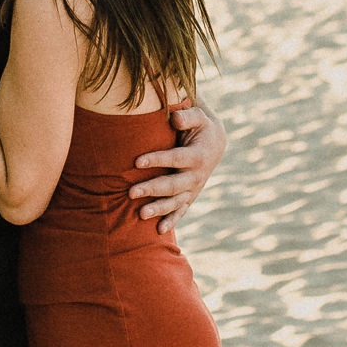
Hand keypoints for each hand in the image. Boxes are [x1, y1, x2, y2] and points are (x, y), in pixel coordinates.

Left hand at [132, 102, 226, 237]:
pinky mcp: (190, 196)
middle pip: (173, 185)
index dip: (157, 160)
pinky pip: (181, 211)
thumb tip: (174, 118)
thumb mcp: (199, 116)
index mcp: (198, 155)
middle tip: (131, 192)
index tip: (136, 162)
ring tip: (140, 214)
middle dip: (152, 189)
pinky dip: (171, 221)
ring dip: (158, 209)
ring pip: (175, 202)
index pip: (175, 158)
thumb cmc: (201, 126)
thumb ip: (187, 116)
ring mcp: (193, 189)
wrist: (216, 143)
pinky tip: (159, 231)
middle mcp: (196, 175)